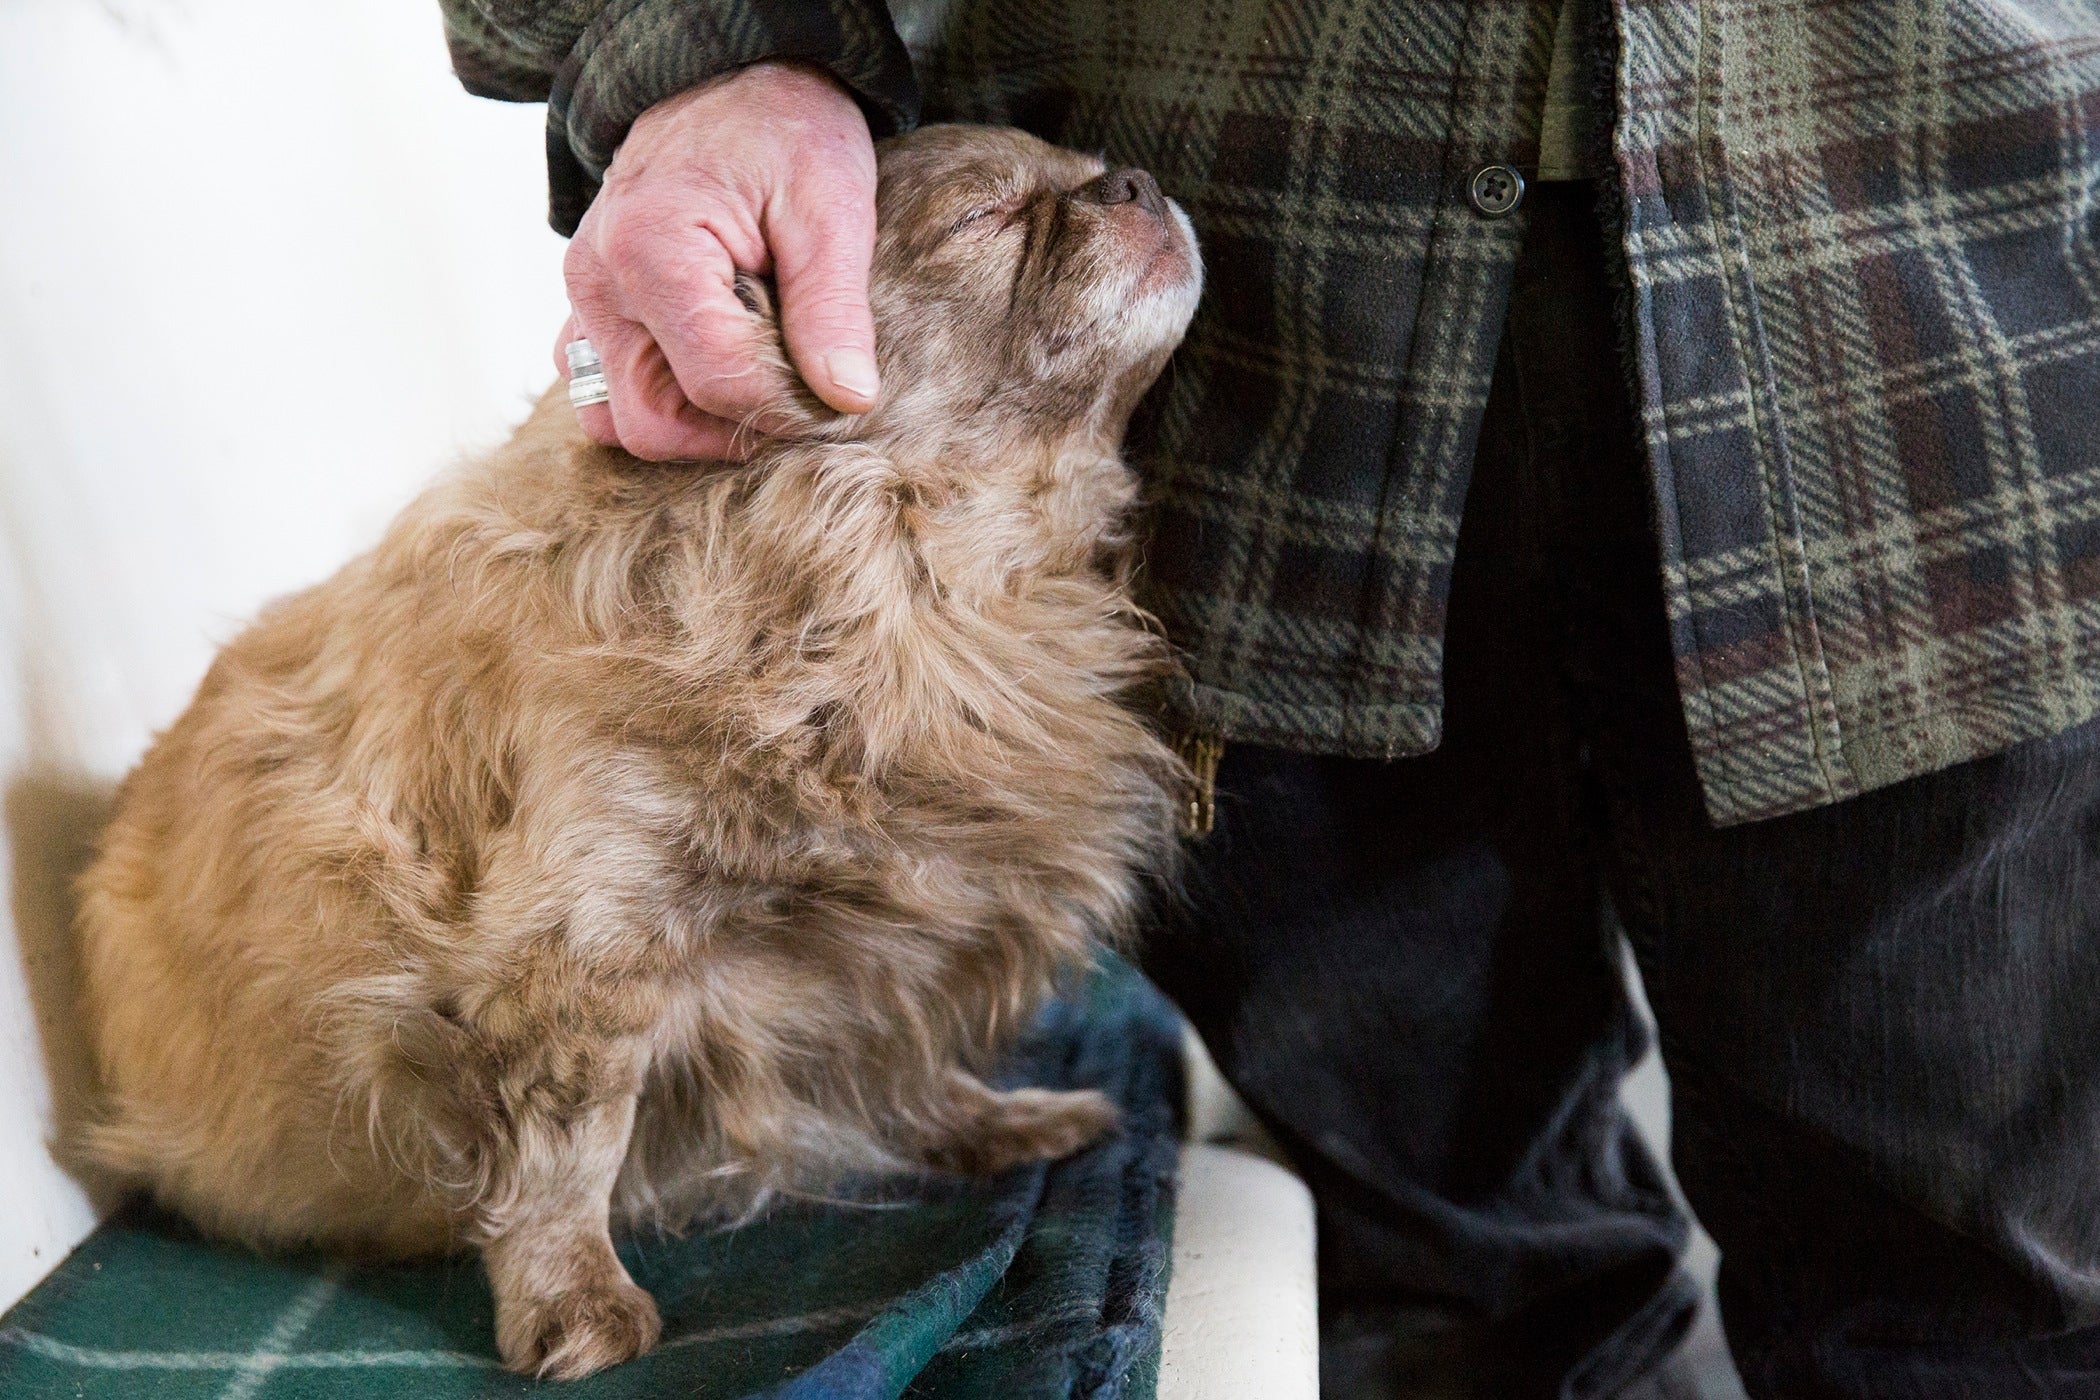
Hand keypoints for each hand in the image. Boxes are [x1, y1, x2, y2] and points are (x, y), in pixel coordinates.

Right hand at [558, 62, 879, 459]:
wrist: (732, 79)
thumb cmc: (783, 131)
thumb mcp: (829, 209)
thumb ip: (833, 310)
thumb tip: (848, 401)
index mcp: (650, 250)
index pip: (716, 384)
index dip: (784, 410)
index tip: (834, 401)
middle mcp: (597, 283)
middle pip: (653, 425)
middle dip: (732, 431)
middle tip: (796, 401)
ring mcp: (583, 300)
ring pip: (617, 421)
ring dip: (691, 425)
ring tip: (756, 382)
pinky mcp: (588, 310)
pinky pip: (603, 392)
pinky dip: (659, 402)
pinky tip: (718, 372)